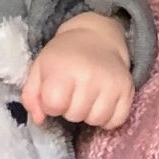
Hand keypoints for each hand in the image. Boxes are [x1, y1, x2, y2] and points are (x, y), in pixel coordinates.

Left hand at [22, 12, 133, 129]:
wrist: (97, 38)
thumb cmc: (63, 57)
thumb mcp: (39, 69)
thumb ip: (31, 97)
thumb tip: (40, 120)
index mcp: (62, 69)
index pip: (53, 106)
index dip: (51, 105)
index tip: (55, 94)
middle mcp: (89, 75)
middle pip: (75, 115)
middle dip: (70, 109)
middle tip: (73, 93)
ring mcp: (111, 83)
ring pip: (96, 120)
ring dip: (89, 114)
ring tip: (87, 98)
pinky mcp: (127, 89)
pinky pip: (117, 120)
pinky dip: (108, 118)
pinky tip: (102, 103)